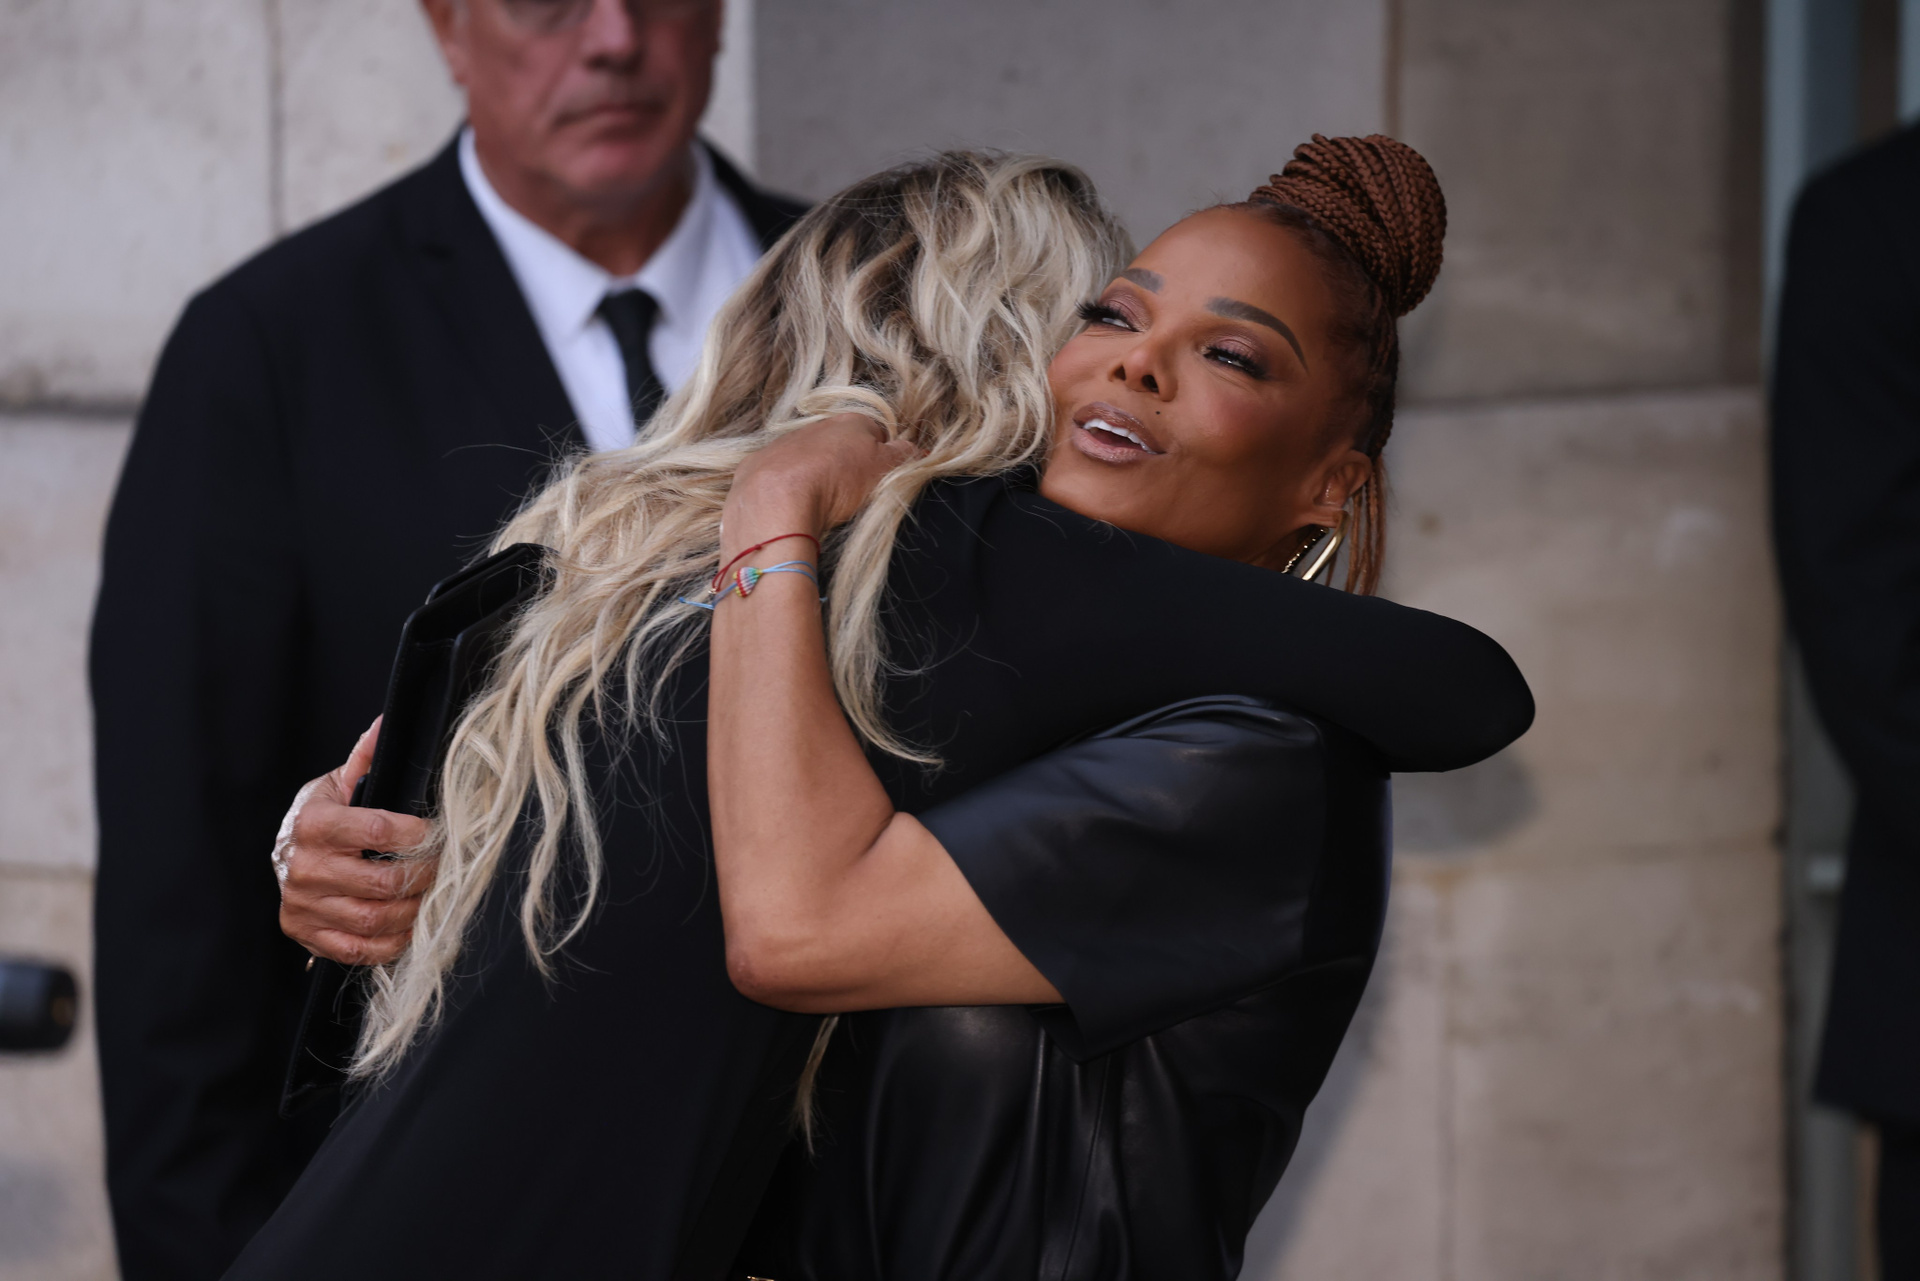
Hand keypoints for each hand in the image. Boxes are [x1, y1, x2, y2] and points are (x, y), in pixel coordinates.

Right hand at [274, 719, 433, 966]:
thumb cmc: (321, 815)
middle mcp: (304, 867)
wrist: (282, 852)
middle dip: (423, 876)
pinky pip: (357, 950)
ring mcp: (303, 904)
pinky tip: (407, 926)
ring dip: (412, 911)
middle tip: (443, 868)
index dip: (417, 835)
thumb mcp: (338, 782)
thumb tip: (388, 723)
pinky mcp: (306, 933)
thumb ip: (366, 757)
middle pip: (381, 883)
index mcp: (313, 823)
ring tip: (430, 897)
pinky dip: (390, 943)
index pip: (377, 831)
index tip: (438, 833)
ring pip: (373, 919)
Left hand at [725, 414, 919, 551]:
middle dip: (845, 466)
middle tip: (850, 497)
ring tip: (819, 506)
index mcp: (850, 422)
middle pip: (839, 445)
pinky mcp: (755, 467)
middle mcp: (814, 426)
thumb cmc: (837, 483)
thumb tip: (917, 450)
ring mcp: (781, 445)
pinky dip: (783, 489)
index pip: (877, 434)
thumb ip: (905, 457)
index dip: (882, 458)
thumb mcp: (885, 471)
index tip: (878, 481)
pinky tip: (789, 509)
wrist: (776, 502)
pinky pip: (776, 476)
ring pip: (806, 459)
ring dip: (813, 476)